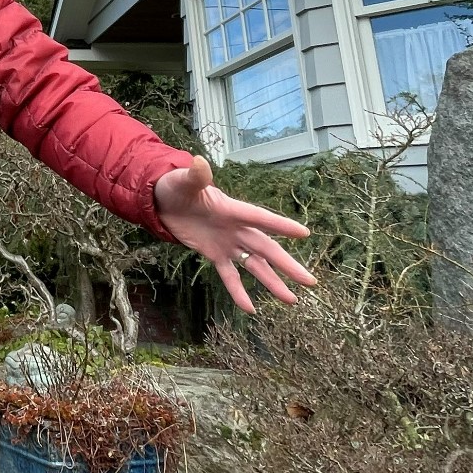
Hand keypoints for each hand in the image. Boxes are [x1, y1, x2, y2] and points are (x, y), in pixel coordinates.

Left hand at [153, 155, 317, 312]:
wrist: (162, 202)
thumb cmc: (176, 186)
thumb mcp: (183, 181)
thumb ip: (195, 176)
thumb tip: (198, 162)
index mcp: (233, 209)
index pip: (261, 219)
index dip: (281, 226)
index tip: (304, 234)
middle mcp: (236, 228)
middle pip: (267, 249)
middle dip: (288, 265)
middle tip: (310, 282)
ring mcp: (228, 243)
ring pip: (255, 266)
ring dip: (272, 282)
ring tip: (291, 300)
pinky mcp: (214, 255)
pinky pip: (230, 276)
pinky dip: (238, 292)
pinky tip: (251, 309)